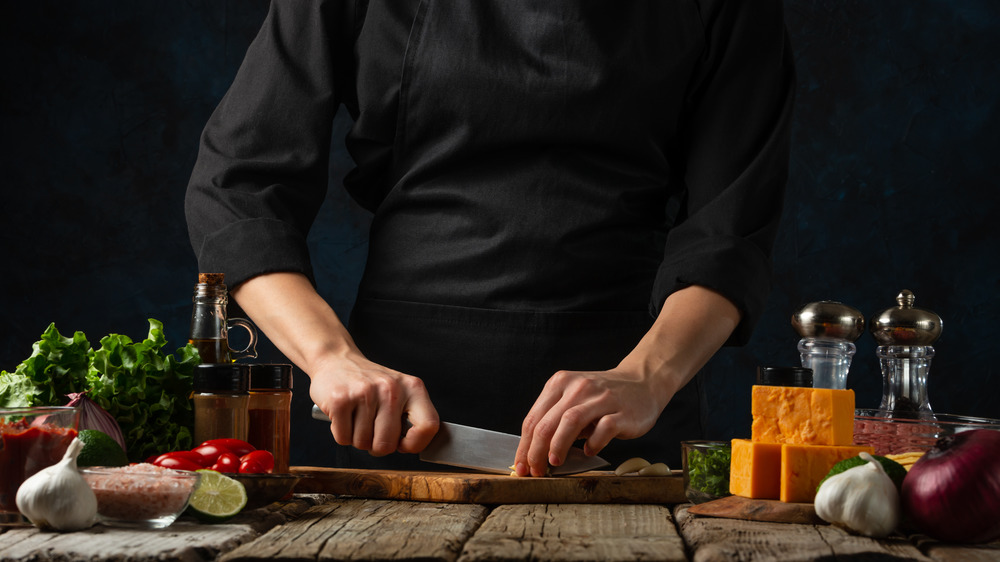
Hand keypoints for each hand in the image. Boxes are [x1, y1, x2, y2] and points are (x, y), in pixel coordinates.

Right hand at [309, 351, 439, 455]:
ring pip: (363, 443)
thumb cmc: (369, 384)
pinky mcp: (341, 399)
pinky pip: (343, 438)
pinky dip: (341, 434)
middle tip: (372, 430)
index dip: (416, 444)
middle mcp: (391, 388)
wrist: (336, 360)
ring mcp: (365, 392)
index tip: (402, 444)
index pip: (429, 425)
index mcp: (412, 387)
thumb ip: (411, 416)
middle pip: (387, 444)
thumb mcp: (399, 391)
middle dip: (376, 446)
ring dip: (357, 438)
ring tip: (356, 417)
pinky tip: (344, 416)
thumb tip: (413, 446)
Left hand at [513, 367, 666, 476]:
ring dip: (558, 445)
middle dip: (536, 451)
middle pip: (547, 422)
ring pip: (571, 421)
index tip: (521, 466)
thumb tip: (534, 453)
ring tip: (555, 462)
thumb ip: (555, 419)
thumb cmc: (603, 396)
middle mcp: (578, 387)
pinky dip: (593, 443)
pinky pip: (604, 429)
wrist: (642, 382)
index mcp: (560, 383)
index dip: (524, 446)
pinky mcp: (622, 411)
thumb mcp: (574, 399)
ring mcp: (601, 398)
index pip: (533, 418)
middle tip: (535, 470)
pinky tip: (589, 452)